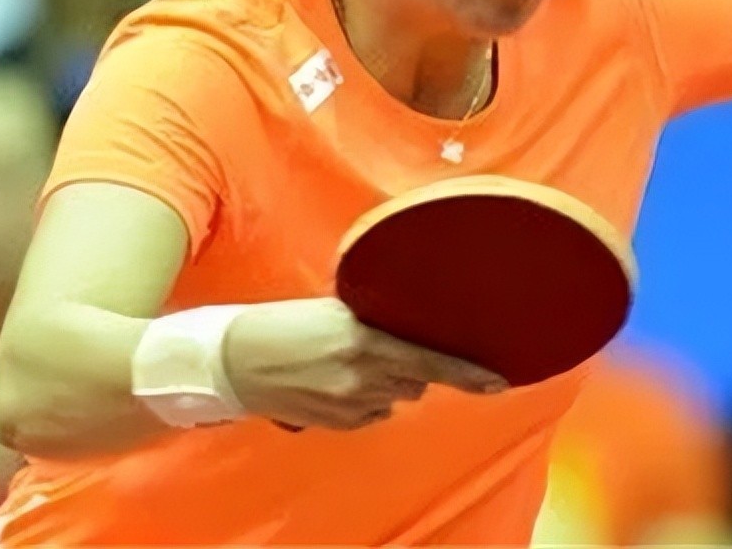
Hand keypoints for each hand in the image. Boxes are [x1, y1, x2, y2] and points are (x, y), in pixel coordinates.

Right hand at [222, 297, 506, 430]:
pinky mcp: (338, 423)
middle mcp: (363, 375)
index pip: (431, 359)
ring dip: (385, 381)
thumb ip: (373, 322)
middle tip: (380, 347)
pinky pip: (371, 413)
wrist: (232, 362)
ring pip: (395, 396)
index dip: (468, 371)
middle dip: (411, 365)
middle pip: (417, 378)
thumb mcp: (333, 309)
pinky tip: (335, 382)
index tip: (498, 379)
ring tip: (347, 361)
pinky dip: (364, 400)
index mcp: (364, 340)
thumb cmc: (281, 325)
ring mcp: (350, 404)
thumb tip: (408, 331)